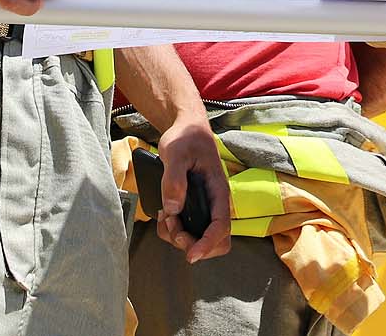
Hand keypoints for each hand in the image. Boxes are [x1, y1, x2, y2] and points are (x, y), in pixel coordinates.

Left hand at [155, 117, 231, 261]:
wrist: (187, 130)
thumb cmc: (186, 138)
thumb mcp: (176, 152)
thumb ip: (174, 179)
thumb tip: (173, 209)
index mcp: (218, 191)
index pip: (221, 227)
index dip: (208, 244)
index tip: (191, 255)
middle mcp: (215, 203)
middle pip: (217, 241)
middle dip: (193, 244)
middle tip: (173, 226)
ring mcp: (206, 207)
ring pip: (200, 239)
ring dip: (179, 237)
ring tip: (165, 216)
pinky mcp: (194, 208)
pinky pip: (188, 230)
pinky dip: (173, 230)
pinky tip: (165, 215)